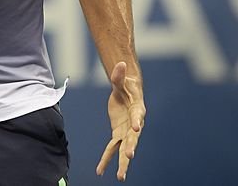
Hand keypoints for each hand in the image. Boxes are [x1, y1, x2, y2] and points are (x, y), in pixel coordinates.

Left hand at [96, 61, 145, 181]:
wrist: (127, 93)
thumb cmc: (126, 86)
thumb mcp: (121, 80)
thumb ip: (119, 75)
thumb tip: (120, 63)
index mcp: (137, 109)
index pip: (137, 115)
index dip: (137, 120)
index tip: (136, 127)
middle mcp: (134, 123)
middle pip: (133, 137)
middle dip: (131, 147)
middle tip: (129, 157)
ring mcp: (126, 131)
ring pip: (125, 148)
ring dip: (123, 163)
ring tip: (121, 177)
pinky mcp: (118, 133)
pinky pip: (112, 149)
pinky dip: (106, 159)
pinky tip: (100, 171)